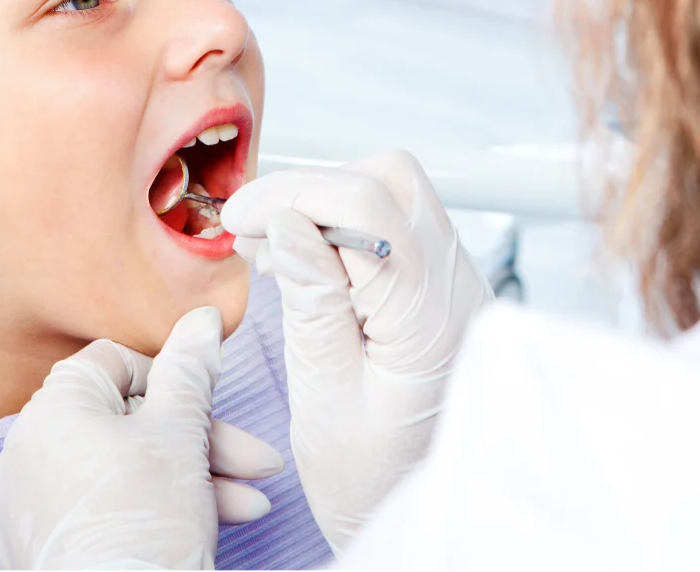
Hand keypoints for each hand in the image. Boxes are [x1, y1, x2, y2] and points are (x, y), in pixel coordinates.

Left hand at [0, 307, 285, 570]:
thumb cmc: (144, 521)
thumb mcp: (180, 432)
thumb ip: (191, 370)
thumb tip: (202, 318)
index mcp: (54, 408)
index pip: (116, 362)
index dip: (172, 378)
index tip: (212, 401)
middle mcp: (32, 450)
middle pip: (132, 421)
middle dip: (205, 440)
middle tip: (257, 462)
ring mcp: (37, 503)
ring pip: (130, 468)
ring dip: (198, 478)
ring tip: (252, 506)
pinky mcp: (50, 546)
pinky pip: (111, 506)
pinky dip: (160, 509)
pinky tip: (216, 524)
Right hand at [221, 150, 493, 552]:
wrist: (426, 516)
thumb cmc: (376, 481)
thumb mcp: (325, 399)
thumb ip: (312, 304)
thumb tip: (287, 221)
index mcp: (431, 319)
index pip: (368, 208)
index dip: (292, 197)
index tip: (240, 219)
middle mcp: (460, 289)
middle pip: (391, 182)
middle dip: (313, 191)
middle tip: (255, 229)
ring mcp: (459, 285)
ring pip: (397, 195)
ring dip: (328, 206)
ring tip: (275, 248)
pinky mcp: (444, 289)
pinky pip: (399, 227)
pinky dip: (347, 229)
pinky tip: (308, 262)